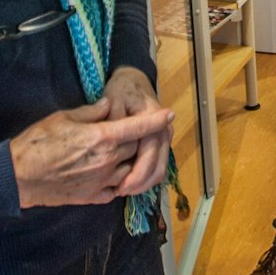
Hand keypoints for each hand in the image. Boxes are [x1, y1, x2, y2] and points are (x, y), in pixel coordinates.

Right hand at [11, 96, 172, 208]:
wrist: (18, 176)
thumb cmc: (37, 143)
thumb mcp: (63, 117)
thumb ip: (91, 112)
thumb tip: (108, 106)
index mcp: (102, 138)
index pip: (138, 127)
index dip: (156, 121)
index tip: (168, 114)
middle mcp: (108, 161)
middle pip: (137, 147)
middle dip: (140, 138)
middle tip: (138, 131)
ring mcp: (102, 181)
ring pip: (131, 170)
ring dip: (131, 160)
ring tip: (122, 152)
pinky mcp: (93, 196)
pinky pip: (117, 188)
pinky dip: (119, 179)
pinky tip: (111, 172)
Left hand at [102, 67, 171, 196]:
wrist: (134, 82)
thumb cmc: (122, 91)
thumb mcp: (114, 100)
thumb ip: (113, 121)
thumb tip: (111, 142)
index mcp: (153, 120)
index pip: (148, 153)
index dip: (136, 174)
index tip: (120, 187)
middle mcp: (163, 132)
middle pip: (157, 167)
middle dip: (139, 184)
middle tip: (119, 192)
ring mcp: (164, 139)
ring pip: (159, 171)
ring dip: (143, 184)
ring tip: (122, 190)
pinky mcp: (161, 145)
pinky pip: (157, 168)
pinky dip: (145, 179)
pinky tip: (129, 183)